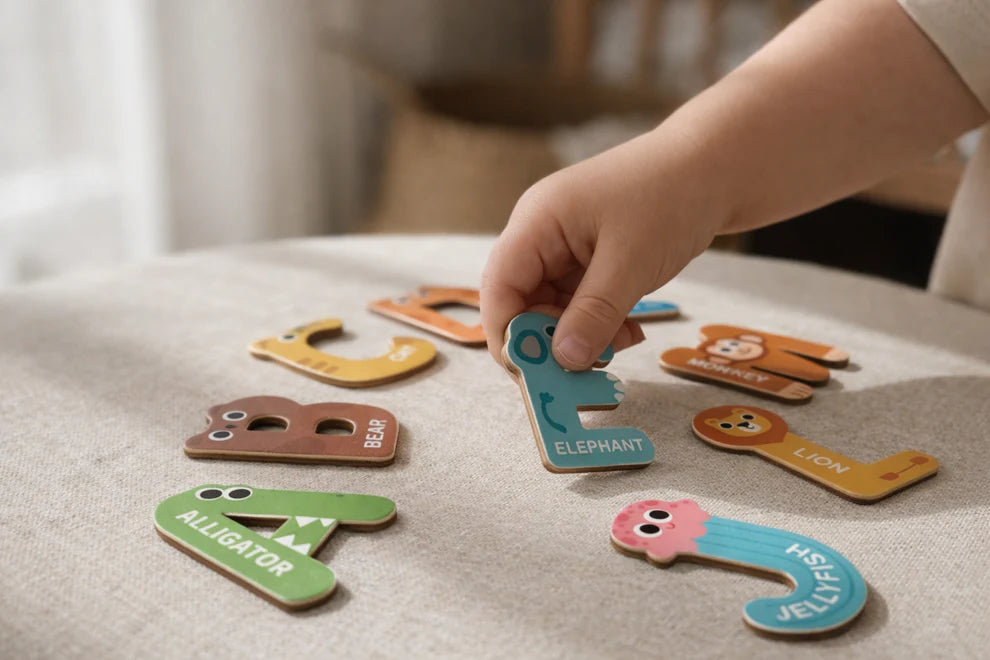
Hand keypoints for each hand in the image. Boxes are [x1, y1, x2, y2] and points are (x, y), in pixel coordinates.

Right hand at [481, 129, 721, 369]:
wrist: (716, 165)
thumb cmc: (671, 197)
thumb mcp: (630, 262)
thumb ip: (594, 314)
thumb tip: (564, 360)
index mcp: (537, 222)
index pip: (500, 287)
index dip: (509, 334)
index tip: (535, 374)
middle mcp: (542, 233)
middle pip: (522, 300)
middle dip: (549, 339)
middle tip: (585, 368)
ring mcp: (566, 244)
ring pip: (553, 306)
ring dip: (581, 334)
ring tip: (621, 344)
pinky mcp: (590, 256)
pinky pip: (580, 301)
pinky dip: (600, 321)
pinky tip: (630, 330)